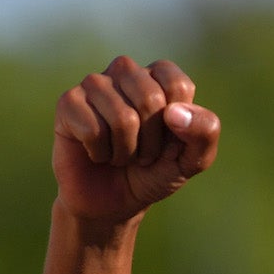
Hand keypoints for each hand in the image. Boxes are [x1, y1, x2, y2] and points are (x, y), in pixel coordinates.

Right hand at [52, 56, 220, 229]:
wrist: (113, 202)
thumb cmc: (154, 173)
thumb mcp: (193, 159)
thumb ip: (204, 132)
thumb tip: (175, 112)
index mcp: (159, 76)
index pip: (178, 86)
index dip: (177, 127)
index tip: (169, 142)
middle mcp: (126, 71)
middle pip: (150, 99)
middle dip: (151, 142)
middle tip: (143, 154)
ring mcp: (95, 84)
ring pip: (122, 117)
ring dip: (126, 151)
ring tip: (121, 155)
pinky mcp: (68, 102)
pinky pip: (93, 129)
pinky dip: (101, 153)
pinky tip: (97, 153)